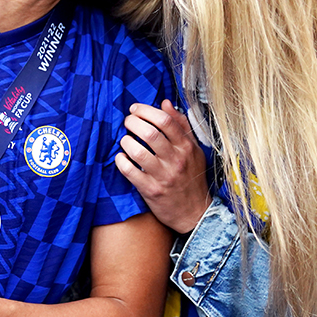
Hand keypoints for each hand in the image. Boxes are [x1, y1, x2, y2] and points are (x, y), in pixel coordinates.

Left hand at [115, 100, 211, 233]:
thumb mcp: (193, 149)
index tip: (135, 109)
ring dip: (126, 141)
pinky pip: (130, 172)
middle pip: (150, 133)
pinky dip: (121, 161)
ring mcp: (163, 176)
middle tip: (127, 121)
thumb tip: (166, 103)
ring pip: (138, 151)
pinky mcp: (151, 191)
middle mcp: (175, 160)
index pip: (165, 121)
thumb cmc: (192, 177)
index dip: (146, 110)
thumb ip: (181, 125)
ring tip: (125, 139)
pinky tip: (121, 157)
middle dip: (133, 122)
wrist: (195, 213)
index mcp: (186, 147)